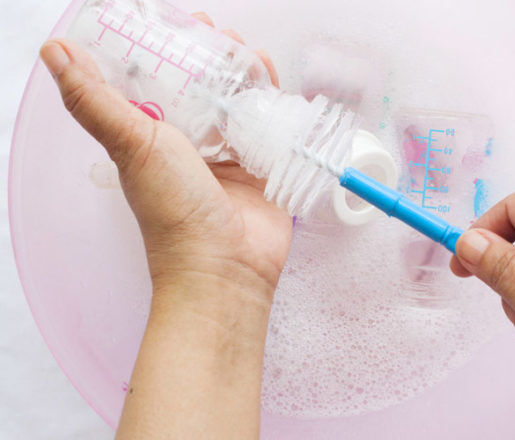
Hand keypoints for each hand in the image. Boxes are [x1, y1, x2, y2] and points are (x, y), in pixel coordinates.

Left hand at [41, 13, 289, 438]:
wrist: (226, 267)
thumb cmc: (175, 213)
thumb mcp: (133, 145)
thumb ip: (96, 99)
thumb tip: (54, 52)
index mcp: (157, 137)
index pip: (163, 80)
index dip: (173, 49)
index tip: (184, 24)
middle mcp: (194, 145)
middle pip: (206, 88)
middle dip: (216, 57)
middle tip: (224, 35)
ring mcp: (231, 156)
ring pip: (240, 103)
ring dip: (247, 76)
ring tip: (253, 54)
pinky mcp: (263, 169)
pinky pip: (270, 128)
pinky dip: (274, 106)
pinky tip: (277, 86)